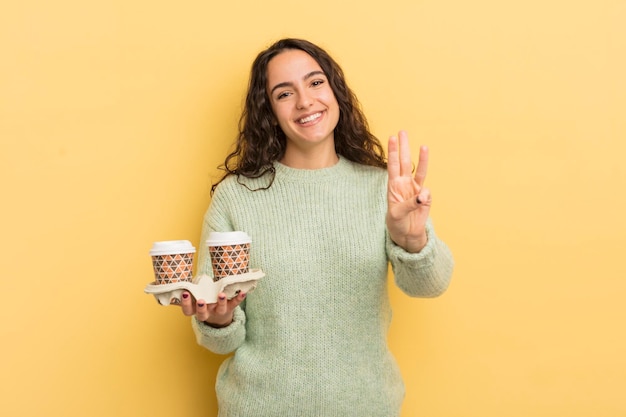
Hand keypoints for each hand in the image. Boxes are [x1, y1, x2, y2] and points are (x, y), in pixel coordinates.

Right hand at [180, 291, 245, 327]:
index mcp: (195, 310)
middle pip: (202, 314)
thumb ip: (190, 289)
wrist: (219, 317)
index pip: (188, 310)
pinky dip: (239, 298)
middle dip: (201, 308)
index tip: (185, 293)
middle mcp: (207, 313)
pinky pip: (235, 304)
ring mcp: (218, 311)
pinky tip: (242, 292)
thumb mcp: (195, 297)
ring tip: (221, 295)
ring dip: (221, 302)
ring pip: (220, 310)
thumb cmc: (204, 300)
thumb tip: (180, 274)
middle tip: (201, 301)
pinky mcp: (230, 308)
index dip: (186, 303)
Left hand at [386, 131, 430, 252]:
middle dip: (404, 147)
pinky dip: (426, 195)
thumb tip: (423, 195)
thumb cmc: (397, 223)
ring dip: (421, 158)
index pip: (393, 166)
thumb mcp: (397, 215)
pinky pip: (428, 191)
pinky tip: (422, 201)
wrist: (406, 234)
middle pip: (405, 162)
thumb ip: (409, 204)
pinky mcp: (425, 198)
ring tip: (423, 145)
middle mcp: (404, 184)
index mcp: (393, 186)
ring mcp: (415, 190)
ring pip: (419, 171)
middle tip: (402, 132)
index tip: (392, 138)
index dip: (393, 152)